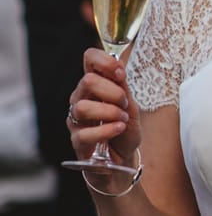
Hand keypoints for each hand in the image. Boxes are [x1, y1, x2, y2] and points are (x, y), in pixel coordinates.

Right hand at [68, 47, 141, 162]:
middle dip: (113, 92)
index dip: (104, 61)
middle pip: (87, 81)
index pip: (89, 59)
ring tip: (123, 119)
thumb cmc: (124, 127)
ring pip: (83, 107)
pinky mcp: (77, 141)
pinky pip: (86, 133)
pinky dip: (108, 130)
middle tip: (125, 104)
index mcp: (94, 85)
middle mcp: (80, 98)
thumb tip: (118, 65)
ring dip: (110, 112)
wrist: (123, 157)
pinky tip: (119, 129)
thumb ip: (123, 86)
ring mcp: (76, 120)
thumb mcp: (130, 105)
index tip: (121, 73)